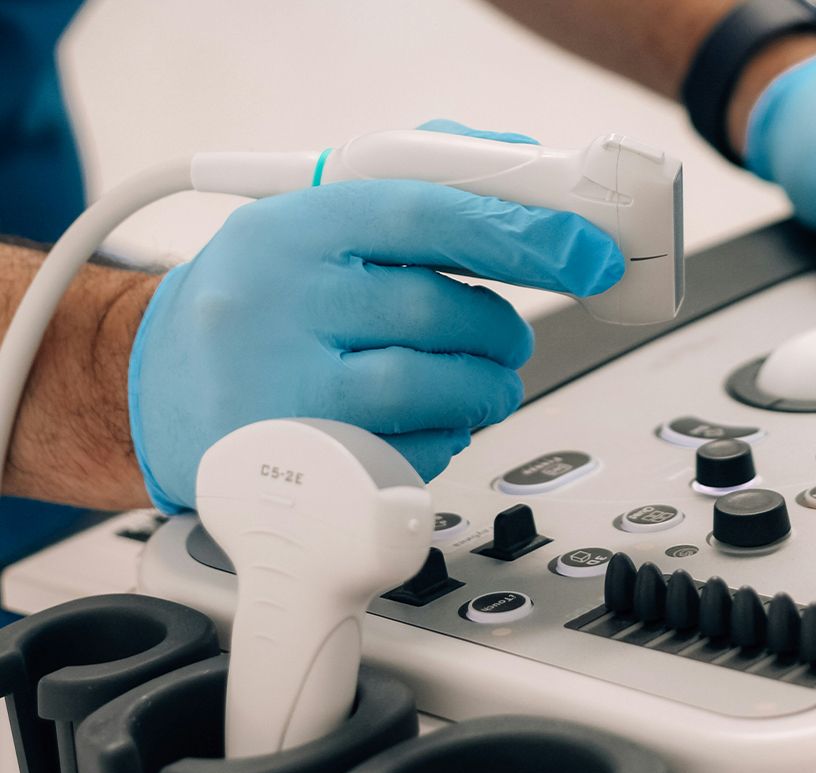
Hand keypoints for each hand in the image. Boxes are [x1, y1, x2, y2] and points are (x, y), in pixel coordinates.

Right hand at [129, 123, 623, 512]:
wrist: (158, 390)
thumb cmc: (255, 303)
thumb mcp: (311, 226)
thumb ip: (416, 195)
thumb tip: (527, 182)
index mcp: (286, 231)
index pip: (424, 214)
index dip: (521, 234)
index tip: (584, 253)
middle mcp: (274, 309)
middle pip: (440, 312)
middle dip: (500, 330)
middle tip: (505, 338)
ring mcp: (280, 397)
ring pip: (436, 389)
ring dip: (486, 389)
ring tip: (479, 383)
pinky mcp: (301, 474)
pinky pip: (416, 457)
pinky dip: (448, 439)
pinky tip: (426, 424)